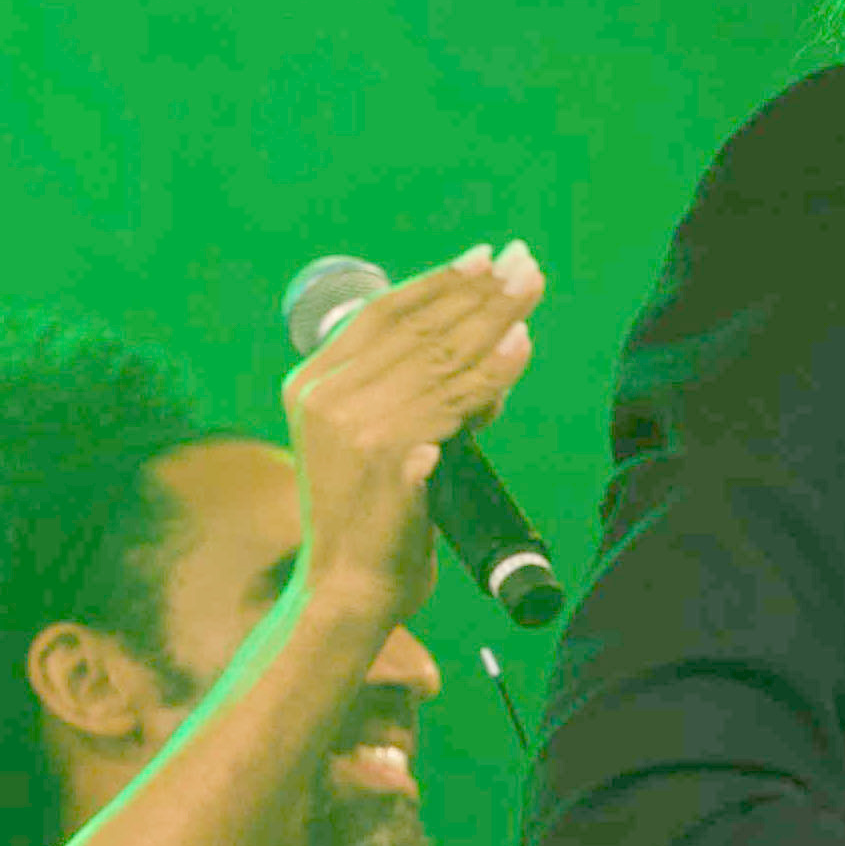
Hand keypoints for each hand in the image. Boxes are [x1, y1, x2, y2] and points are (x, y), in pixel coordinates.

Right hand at [279, 241, 542, 623]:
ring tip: (532, 296)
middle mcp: (325, 397)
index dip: (438, 283)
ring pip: (440, 363)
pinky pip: (452, 408)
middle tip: (525, 264)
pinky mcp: (386, 461)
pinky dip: (490, 379)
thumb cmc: (378, 514)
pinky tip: (519, 353)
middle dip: (479, 295)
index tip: (484, 258)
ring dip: (493, 325)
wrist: (350, 587)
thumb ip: (425, 393)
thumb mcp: (387, 438)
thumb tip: (504, 341)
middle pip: (418, 331)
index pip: (383, 315)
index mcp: (311, 383)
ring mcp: (353, 428)